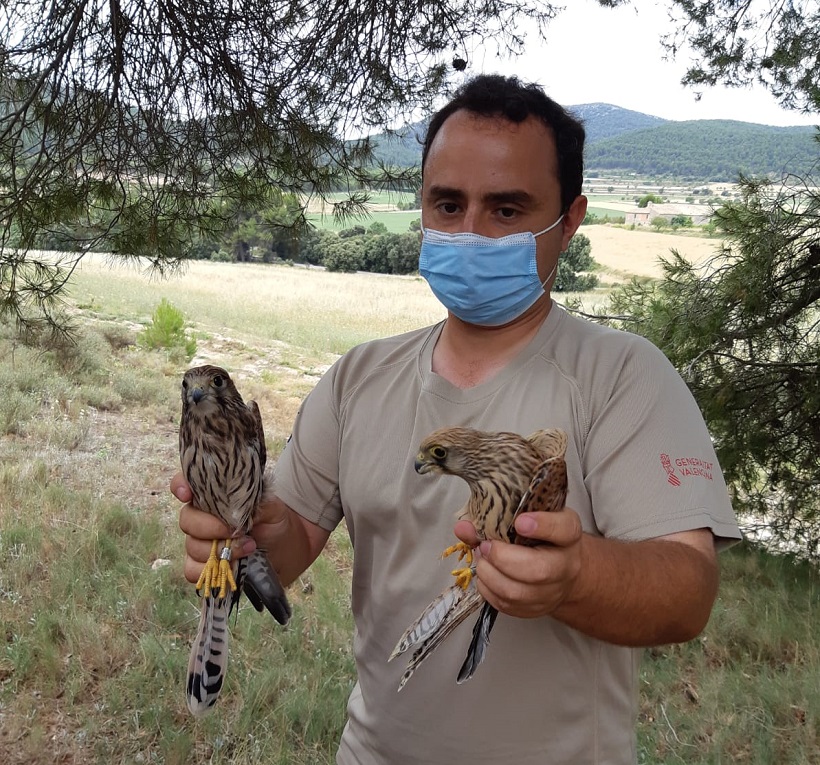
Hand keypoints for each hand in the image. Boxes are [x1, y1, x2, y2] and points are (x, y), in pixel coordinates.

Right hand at [172, 472, 288, 584]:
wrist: (283, 548)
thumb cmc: (273, 521)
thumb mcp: (271, 506)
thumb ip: (256, 499)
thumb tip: (242, 499)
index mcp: (214, 495)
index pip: (186, 484)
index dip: (180, 486)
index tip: (187, 495)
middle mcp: (201, 516)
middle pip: (187, 520)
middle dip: (211, 527)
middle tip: (238, 531)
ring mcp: (199, 542)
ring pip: (191, 546)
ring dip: (219, 550)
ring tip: (248, 547)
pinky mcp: (202, 566)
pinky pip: (192, 570)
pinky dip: (210, 570)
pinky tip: (233, 566)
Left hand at [453, 508, 584, 618]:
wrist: (562, 568)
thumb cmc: (543, 537)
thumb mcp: (529, 516)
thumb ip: (498, 517)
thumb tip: (464, 527)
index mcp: (569, 535)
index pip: (563, 529)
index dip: (542, 526)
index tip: (520, 522)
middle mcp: (565, 566)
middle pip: (538, 570)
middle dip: (502, 558)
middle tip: (486, 545)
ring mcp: (552, 593)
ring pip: (517, 592)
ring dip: (489, 574)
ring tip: (483, 559)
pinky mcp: (535, 610)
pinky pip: (506, 605)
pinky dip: (488, 589)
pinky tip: (486, 574)